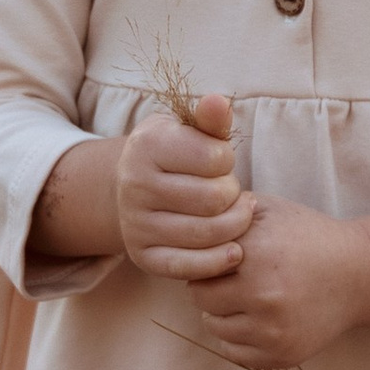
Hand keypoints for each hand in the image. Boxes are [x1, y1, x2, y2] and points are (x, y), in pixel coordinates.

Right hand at [114, 92, 254, 279]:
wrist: (132, 187)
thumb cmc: (173, 155)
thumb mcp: (187, 129)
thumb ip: (210, 119)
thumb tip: (218, 102)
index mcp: (146, 146)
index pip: (214, 158)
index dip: (227, 160)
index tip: (221, 161)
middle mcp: (134, 185)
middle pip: (215, 199)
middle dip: (233, 194)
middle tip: (229, 190)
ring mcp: (135, 224)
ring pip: (208, 233)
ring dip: (235, 225)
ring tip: (237, 213)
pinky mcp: (143, 257)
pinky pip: (189, 267)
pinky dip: (219, 261)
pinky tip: (234, 249)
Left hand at [194, 195, 366, 369]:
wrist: (358, 275)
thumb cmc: (307, 237)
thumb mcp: (270, 210)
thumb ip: (227, 209)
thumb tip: (185, 213)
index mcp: (258, 254)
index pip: (197, 263)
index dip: (205, 258)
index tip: (221, 256)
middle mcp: (265, 295)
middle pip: (200, 298)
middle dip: (210, 286)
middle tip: (231, 278)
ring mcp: (274, 331)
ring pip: (214, 327)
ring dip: (222, 313)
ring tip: (245, 296)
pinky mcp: (282, 355)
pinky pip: (233, 352)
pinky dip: (238, 337)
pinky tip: (256, 318)